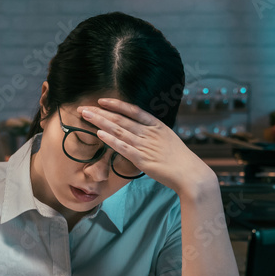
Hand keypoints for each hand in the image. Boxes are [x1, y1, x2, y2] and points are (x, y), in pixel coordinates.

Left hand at [79, 98, 215, 196]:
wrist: (190, 174)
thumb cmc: (179, 159)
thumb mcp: (167, 139)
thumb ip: (153, 134)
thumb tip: (139, 131)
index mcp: (156, 125)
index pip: (133, 110)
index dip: (116, 104)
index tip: (102, 101)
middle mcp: (149, 133)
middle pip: (121, 119)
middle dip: (100, 112)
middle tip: (84, 108)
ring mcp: (145, 145)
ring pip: (119, 130)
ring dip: (100, 122)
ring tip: (86, 116)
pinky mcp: (142, 160)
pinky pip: (124, 147)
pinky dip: (111, 140)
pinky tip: (100, 133)